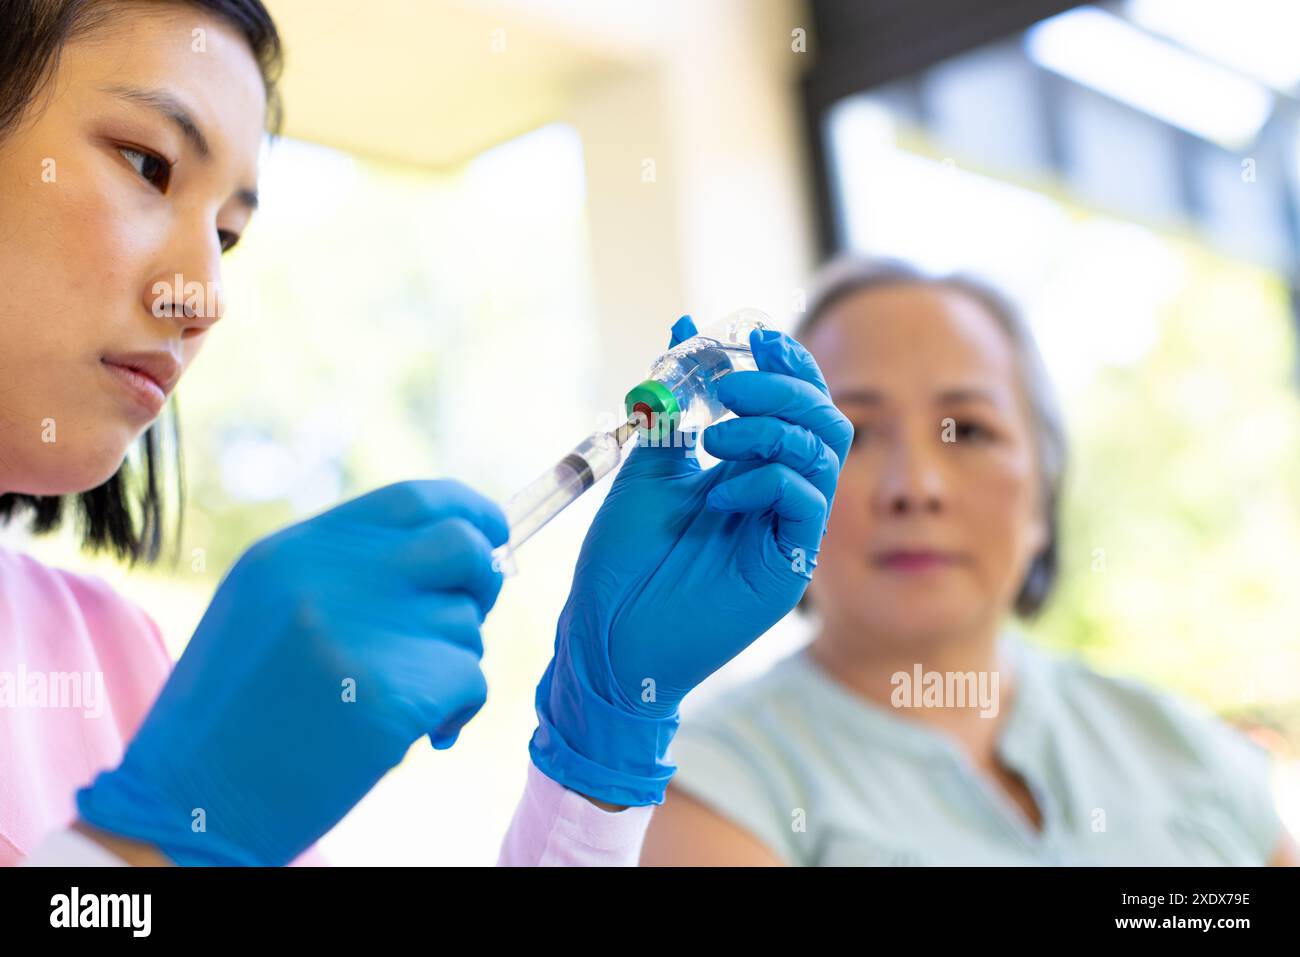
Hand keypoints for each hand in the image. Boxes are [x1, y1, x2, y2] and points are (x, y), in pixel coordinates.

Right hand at [77, 480, 506, 864]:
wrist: (191, 805)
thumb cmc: (233, 715)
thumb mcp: (266, 609)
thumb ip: (346, 571)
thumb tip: (458, 549)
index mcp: (296, 551)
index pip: (415, 499)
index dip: (469, 511)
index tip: (494, 531)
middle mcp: (330, 577)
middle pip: (461, 546)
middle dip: (484, 578)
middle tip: (469, 614)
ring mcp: (362, 632)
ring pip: (465, 624)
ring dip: (452, 662)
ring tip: (402, 699)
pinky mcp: (391, 694)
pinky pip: (470, 679)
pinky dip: (459, 709)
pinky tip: (420, 734)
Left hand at [531, 318, 852, 805]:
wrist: (605, 633)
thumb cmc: (622, 558)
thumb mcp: (648, 464)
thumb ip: (673, 402)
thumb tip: (683, 326)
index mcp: (746, 469)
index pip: (793, 403)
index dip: (785, 363)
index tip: (752, 336)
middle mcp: (774, 496)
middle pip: (822, 420)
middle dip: (783, 388)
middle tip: (727, 386)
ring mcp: (784, 531)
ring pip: (822, 453)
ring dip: (771, 427)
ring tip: (714, 439)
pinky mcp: (786, 566)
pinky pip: (806, 501)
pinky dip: (766, 479)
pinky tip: (717, 496)